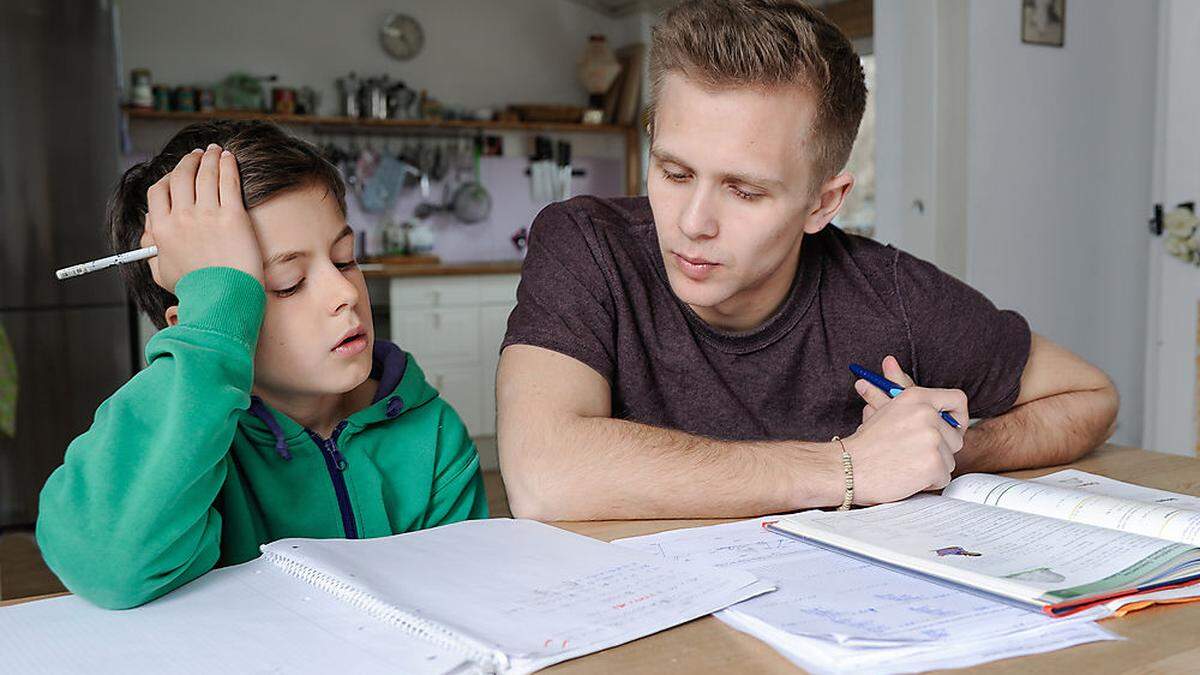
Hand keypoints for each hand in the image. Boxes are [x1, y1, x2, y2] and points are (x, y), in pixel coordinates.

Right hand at [141, 144, 262, 292]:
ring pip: (206, 174)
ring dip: (210, 158)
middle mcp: (182, 217)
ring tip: (216, 151)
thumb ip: (151, 250)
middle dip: (190, 161)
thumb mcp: (161, 273)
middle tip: (199, 154)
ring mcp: (208, 215)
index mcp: (161, 229)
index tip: (178, 173)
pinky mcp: (233, 216)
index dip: (168, 177)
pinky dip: (228, 165)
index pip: (159, 191)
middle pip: (182, 177)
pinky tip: (230, 158)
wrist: (223, 300)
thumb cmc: (195, 290)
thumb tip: (150, 232)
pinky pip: (228, 181)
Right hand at [842, 355, 968, 504]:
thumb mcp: (882, 410)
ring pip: (950, 460)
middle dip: (941, 449)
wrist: (847, 468)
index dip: (958, 417)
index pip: (957, 400)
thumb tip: (890, 362)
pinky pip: (944, 477)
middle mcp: (927, 415)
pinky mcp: (933, 463)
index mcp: (917, 398)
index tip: (952, 427)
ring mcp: (932, 439)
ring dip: (933, 467)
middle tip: (917, 453)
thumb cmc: (864, 443)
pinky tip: (908, 476)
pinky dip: (929, 482)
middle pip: (956, 437)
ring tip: (907, 464)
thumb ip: (895, 388)